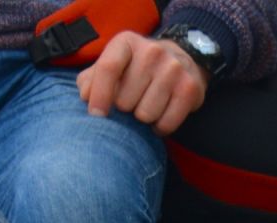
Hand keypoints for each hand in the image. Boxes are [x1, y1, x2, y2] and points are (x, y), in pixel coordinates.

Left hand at [77, 32, 209, 136]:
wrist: (183, 60)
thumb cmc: (139, 67)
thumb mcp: (116, 64)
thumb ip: (93, 78)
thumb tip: (86, 96)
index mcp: (127, 42)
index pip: (108, 69)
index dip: (99, 95)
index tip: (96, 115)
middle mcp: (152, 52)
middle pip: (125, 99)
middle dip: (125, 108)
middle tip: (133, 101)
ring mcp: (173, 70)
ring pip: (146, 114)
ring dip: (143, 118)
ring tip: (147, 107)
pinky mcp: (190, 89)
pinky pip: (166, 123)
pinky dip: (160, 127)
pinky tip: (160, 118)